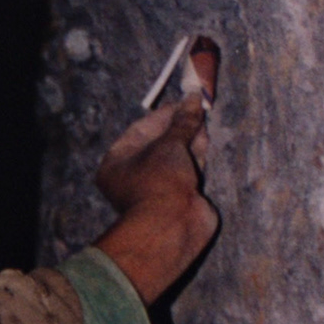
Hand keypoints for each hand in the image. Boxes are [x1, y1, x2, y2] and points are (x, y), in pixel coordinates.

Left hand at [91, 90, 220, 302]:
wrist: (174, 225)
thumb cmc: (160, 181)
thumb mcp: (170, 145)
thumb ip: (183, 121)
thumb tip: (194, 98)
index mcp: (118, 161)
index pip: (141, 129)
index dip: (165, 114)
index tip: (185, 101)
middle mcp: (134, 174)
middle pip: (159, 143)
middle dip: (180, 126)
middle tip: (198, 109)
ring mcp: (156, 186)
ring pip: (175, 157)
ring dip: (190, 139)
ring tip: (204, 122)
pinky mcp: (178, 196)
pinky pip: (187, 170)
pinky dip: (196, 156)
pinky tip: (206, 141)